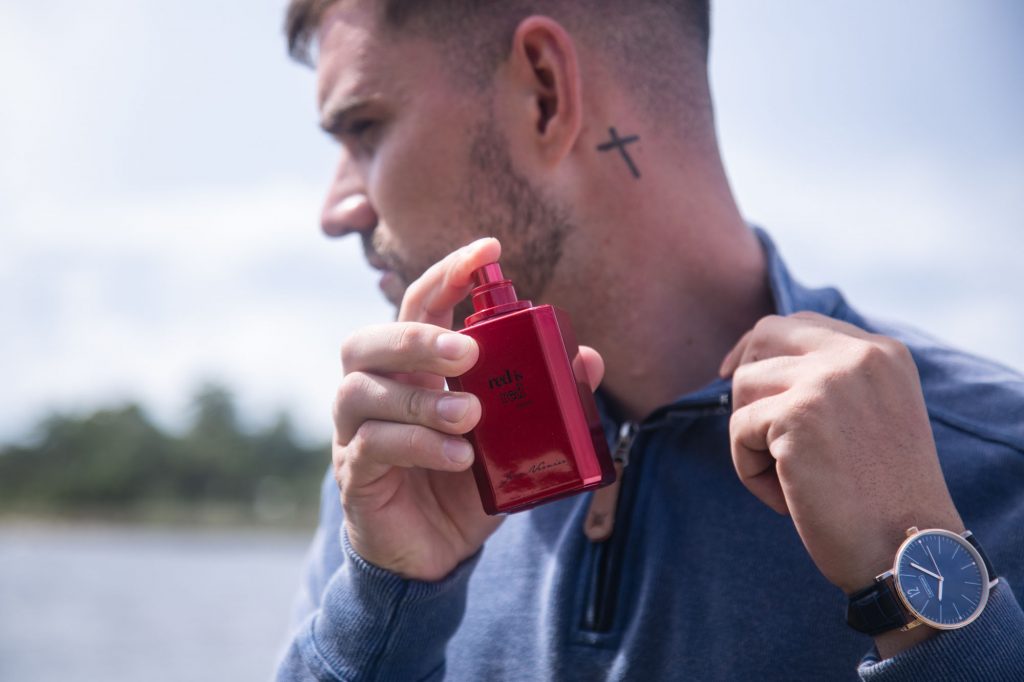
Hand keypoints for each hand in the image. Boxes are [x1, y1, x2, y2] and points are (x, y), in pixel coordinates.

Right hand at [333, 238, 604, 581]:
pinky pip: (371, 446)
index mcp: (413, 369)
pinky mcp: (355, 474)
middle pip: (367, 340)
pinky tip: (459, 456)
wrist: (433, 554)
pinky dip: (418, 445)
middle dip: (416, 337)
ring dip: (420, 399)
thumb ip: (547, 399)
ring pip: (361, 391)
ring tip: (471, 416)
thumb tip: (589, 360)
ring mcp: (356, 432)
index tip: (488, 251)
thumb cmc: (467, 482)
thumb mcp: (514, 439)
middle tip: (469, 352)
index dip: (447, 274)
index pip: (418, 306)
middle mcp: (376, 390)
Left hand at [719, 312, 963, 595]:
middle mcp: (859, 355)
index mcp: (884, 353)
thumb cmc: (884, 500)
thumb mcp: (872, 418)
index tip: (734, 374)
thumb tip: (752, 364)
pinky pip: (739, 430)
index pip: (802, 324)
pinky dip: (749, 470)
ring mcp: (827, 381)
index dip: (761, 348)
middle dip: (743, 375)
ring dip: (750, 436)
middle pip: (765, 334)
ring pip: (744, 384)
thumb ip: (832, 383)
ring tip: (786, 478)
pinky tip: (786, 498)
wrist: (909, 552)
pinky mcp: (797, 415)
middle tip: (747, 426)